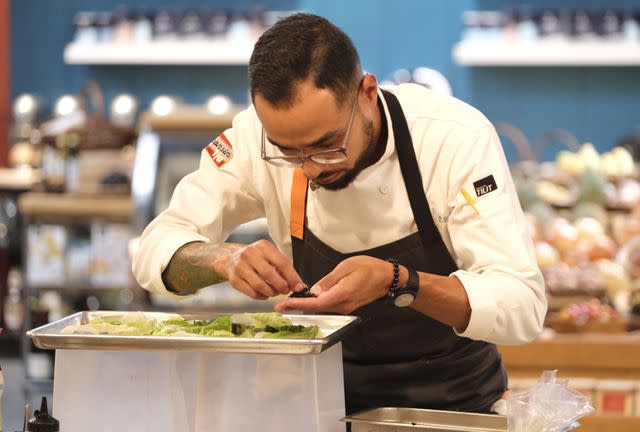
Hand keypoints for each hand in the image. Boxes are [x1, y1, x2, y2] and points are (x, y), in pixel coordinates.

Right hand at [217, 240, 305, 299]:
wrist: (230, 259)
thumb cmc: (257, 258)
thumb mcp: (270, 256)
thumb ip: (283, 268)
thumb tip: (298, 285)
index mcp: (263, 246)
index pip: (282, 263)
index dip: (292, 277)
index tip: (298, 286)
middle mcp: (250, 254)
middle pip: (269, 274)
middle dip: (281, 286)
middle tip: (286, 290)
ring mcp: (240, 267)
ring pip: (260, 286)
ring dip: (272, 292)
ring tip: (275, 292)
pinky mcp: (234, 280)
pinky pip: (252, 293)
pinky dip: (262, 296)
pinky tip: (264, 293)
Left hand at [275, 256, 398, 313]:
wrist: (388, 278)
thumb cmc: (370, 268)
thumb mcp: (347, 267)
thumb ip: (329, 280)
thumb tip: (314, 290)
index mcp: (341, 294)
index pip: (315, 303)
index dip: (298, 305)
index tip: (283, 305)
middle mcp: (342, 305)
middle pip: (316, 308)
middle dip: (298, 306)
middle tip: (281, 304)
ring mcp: (345, 307)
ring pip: (321, 308)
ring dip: (306, 306)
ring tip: (291, 301)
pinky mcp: (347, 305)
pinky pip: (328, 306)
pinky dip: (316, 304)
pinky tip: (308, 299)